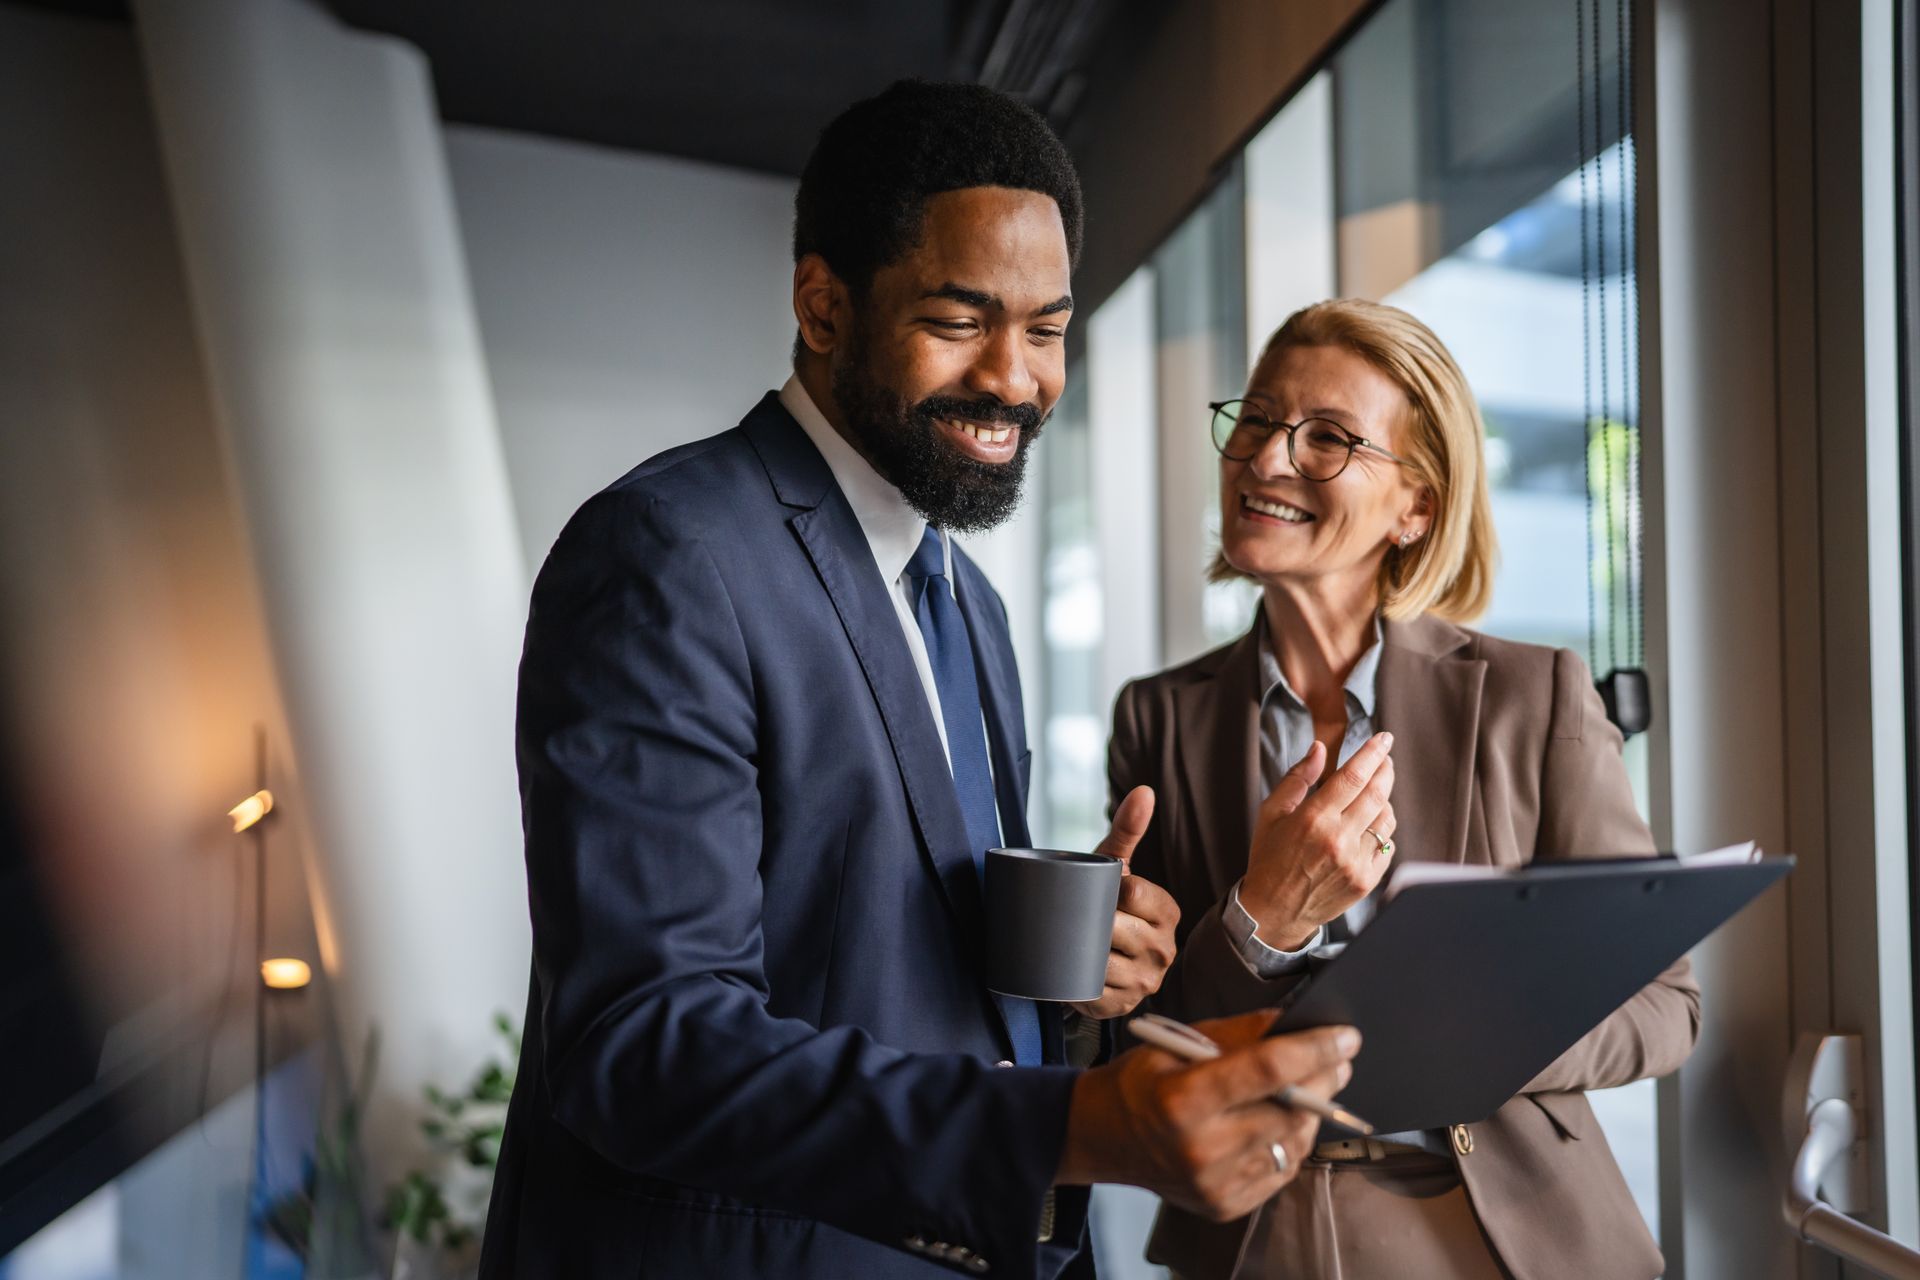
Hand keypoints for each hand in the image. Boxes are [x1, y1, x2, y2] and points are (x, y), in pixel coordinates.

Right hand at [1054, 1009, 1358, 1219]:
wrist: (1103, 1137)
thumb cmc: (1142, 1081)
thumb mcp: (1179, 1041)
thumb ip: (1240, 1034)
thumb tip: (1294, 1022)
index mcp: (1183, 1100)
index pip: (1267, 1070)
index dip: (1313, 1049)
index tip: (1346, 1036)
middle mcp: (1201, 1148)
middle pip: (1289, 1110)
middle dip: (1324, 1079)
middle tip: (1340, 1058)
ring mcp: (1216, 1183)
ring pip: (1293, 1142)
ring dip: (1310, 1111)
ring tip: (1310, 1087)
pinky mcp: (1226, 1205)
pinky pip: (1281, 1170)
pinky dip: (1290, 1141)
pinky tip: (1283, 1120)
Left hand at [1069, 786, 1179, 1018]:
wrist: (1096, 951)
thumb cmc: (1108, 900)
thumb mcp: (1116, 866)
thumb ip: (1128, 830)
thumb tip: (1144, 790)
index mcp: (1168, 911)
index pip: (1134, 893)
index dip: (1107, 890)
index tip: (1094, 888)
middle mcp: (1164, 949)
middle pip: (1115, 928)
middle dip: (1089, 921)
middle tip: (1071, 914)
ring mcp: (1146, 981)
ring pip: (1104, 963)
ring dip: (1080, 951)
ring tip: (1068, 940)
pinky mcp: (1121, 1006)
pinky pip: (1093, 992)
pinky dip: (1075, 980)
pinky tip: (1068, 969)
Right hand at [1238, 733, 1397, 949]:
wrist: (1273, 911)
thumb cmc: (1269, 858)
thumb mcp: (1271, 813)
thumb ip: (1298, 778)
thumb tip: (1320, 749)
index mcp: (1313, 818)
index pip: (1354, 776)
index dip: (1372, 753)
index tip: (1383, 739)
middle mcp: (1338, 839)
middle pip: (1377, 794)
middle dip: (1385, 771)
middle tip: (1385, 759)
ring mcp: (1355, 862)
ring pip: (1386, 819)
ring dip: (1385, 800)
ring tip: (1374, 794)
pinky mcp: (1366, 881)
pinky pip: (1387, 845)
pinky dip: (1383, 830)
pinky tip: (1369, 827)